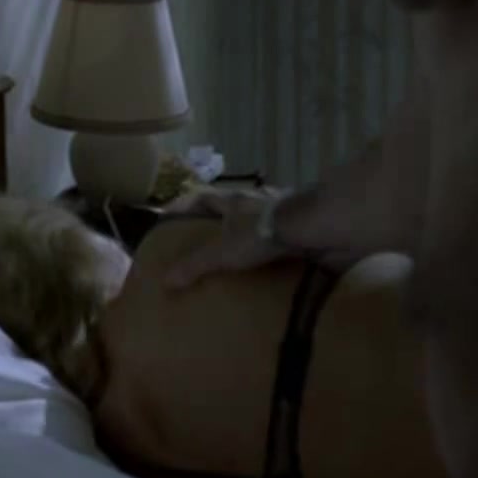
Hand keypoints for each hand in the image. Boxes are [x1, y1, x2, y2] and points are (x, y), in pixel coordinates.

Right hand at [163, 188, 292, 289]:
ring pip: (260, 220)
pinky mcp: (303, 226)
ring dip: (252, 234)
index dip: (184, 206)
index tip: (170, 217)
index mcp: (234, 201)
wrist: (313, 227)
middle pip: (233, 207)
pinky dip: (278, 248)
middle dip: (221, 223)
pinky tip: (276, 264)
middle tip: (210, 242)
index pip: (203, 197)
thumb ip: (196, 265)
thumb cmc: (262, 233)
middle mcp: (258, 201)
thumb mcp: (223, 252)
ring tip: (243, 256)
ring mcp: (283, 212)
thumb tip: (165, 280)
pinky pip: (286, 236)